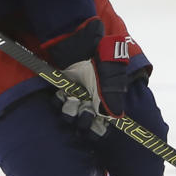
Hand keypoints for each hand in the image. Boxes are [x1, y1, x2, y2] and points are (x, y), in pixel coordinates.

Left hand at [47, 18, 137, 134]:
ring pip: (70, 116)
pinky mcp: (65, 90)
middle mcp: (91, 103)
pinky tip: (62, 93)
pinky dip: (59, 101)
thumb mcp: (111, 75)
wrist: (82, 44)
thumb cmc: (101, 59)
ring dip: (70, 112)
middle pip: (85, 125)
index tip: (96, 127)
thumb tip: (116, 116)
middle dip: (84, 121)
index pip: (103, 125)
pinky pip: (58, 104)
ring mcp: (77, 97)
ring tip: (72, 100)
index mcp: (106, 102)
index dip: (98, 130)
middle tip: (85, 111)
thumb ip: (113, 95)